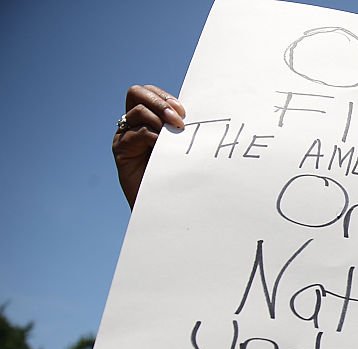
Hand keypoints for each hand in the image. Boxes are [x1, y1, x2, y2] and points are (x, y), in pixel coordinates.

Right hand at [112, 84, 185, 206]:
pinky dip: (151, 136)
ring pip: (138, 111)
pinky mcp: (121, 150)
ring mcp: (125, 135)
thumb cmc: (178, 174)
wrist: (167, 204)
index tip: (184, 112)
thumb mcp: (180, 144)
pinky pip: (135, 133)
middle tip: (177, 120)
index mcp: (148, 118)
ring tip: (172, 136)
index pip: (149, 92)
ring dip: (159, 120)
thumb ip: (179, 127)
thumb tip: (193, 112)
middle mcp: (133, 123)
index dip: (164, 96)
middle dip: (159, 101)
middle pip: (136, 92)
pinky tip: (162, 147)